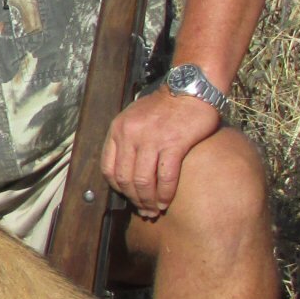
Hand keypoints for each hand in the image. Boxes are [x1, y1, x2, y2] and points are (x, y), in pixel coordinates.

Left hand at [101, 89, 222, 218]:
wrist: (191, 88)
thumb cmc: (165, 106)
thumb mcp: (135, 116)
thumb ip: (126, 137)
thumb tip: (125, 166)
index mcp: (118, 129)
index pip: (108, 168)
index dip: (117, 188)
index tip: (127, 197)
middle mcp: (130, 135)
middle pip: (125, 178)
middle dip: (134, 199)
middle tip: (143, 210)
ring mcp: (151, 139)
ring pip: (144, 181)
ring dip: (148, 200)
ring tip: (154, 210)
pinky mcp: (174, 144)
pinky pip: (166, 177)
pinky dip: (165, 194)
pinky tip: (167, 202)